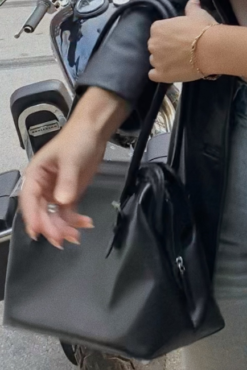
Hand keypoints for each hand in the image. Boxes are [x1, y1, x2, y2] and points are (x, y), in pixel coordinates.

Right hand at [19, 86, 126, 247]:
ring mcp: (55, 192)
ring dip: (63, 227)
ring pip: (54, 216)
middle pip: (41, 212)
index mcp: (35, 175)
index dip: (33, 217)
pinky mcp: (69, 195)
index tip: (39, 232)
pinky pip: (68, 213)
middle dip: (51, 227)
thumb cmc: (77, 139)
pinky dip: (75, 221)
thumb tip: (62, 201)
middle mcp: (42, 187)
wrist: (94, 131)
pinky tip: (85, 224)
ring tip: (76, 235)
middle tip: (62, 238)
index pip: (29, 200)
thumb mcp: (71, 159)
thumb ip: (67, 181)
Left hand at [148, 0, 218, 82]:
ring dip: (164, 61)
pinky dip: (160, 74)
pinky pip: (154, 75)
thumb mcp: (197, 14)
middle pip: (156, 46)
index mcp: (158, 28)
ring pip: (155, 61)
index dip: (169, 35)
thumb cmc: (203, 29)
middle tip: (181, 49)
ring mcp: (156, 60)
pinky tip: (171, 72)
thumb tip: (193, 0)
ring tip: (179, 62)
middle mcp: (153, 44)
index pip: (158, 32)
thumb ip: (191, 7)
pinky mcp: (161, 75)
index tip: (179, 37)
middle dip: (165, 48)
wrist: (211, 49)